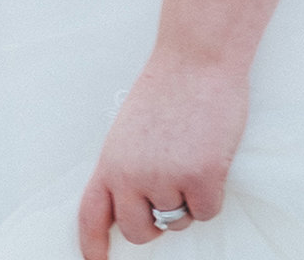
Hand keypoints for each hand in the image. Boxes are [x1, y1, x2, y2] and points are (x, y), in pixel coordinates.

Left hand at [79, 54, 247, 258]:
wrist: (196, 61)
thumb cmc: (167, 92)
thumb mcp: (130, 131)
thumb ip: (127, 167)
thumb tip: (136, 207)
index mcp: (109, 160)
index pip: (91, 213)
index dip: (92, 243)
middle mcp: (130, 175)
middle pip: (140, 231)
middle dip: (157, 223)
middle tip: (171, 192)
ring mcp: (164, 178)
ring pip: (179, 221)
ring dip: (188, 199)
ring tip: (189, 154)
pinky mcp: (200, 178)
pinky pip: (207, 213)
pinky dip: (212, 194)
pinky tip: (209, 158)